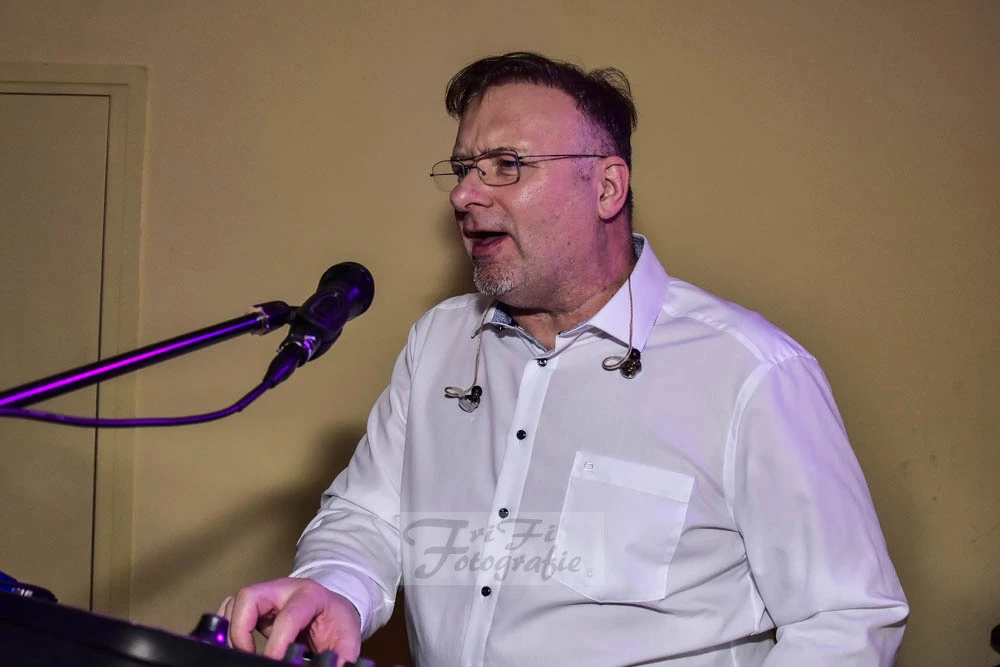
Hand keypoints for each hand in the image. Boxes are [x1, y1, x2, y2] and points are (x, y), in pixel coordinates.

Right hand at [218, 577, 361, 665]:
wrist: (335, 608)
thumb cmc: (338, 622)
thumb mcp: (346, 641)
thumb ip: (339, 659)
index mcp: (310, 596)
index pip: (287, 618)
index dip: (276, 645)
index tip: (274, 664)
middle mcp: (284, 589)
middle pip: (249, 597)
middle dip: (242, 631)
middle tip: (249, 657)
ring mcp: (267, 594)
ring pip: (235, 602)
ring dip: (232, 630)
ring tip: (243, 654)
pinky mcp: (255, 604)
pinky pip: (231, 609)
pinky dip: (228, 628)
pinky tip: (237, 646)